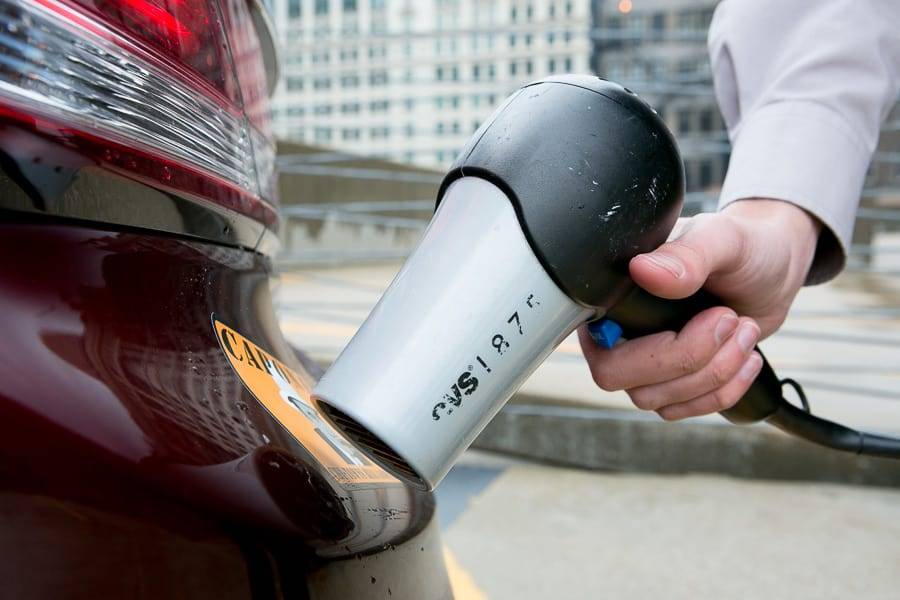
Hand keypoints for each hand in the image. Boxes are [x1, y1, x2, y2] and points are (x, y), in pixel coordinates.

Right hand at [578, 199, 820, 420]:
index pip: (600, 343)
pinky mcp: (671, 384)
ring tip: (745, 329)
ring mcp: (642, 364)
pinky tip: (747, 357)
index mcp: (612, 296)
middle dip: (689, 359)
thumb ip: (684, 256)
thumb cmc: (743, 247)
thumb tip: (642, 270)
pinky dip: (724, 389)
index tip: (708, 315)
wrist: (773, 270)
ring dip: (713, 372)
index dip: (650, 344)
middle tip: (729, 320)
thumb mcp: (720, 240)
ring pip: (656, 399)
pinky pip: (685, 409)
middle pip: (621, 378)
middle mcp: (616, 333)